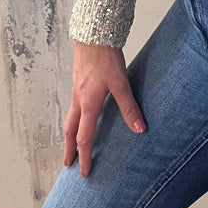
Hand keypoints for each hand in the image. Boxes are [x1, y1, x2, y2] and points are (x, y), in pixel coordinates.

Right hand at [63, 42, 146, 176]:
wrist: (93, 34)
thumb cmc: (105, 57)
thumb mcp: (120, 83)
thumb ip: (129, 106)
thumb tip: (139, 129)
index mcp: (88, 104)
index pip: (84, 138)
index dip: (85, 157)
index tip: (85, 172)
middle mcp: (78, 100)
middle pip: (70, 131)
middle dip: (69, 150)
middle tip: (68, 165)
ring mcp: (76, 90)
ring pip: (70, 118)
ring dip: (69, 134)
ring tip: (71, 143)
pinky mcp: (78, 81)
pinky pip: (73, 106)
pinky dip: (73, 118)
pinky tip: (81, 114)